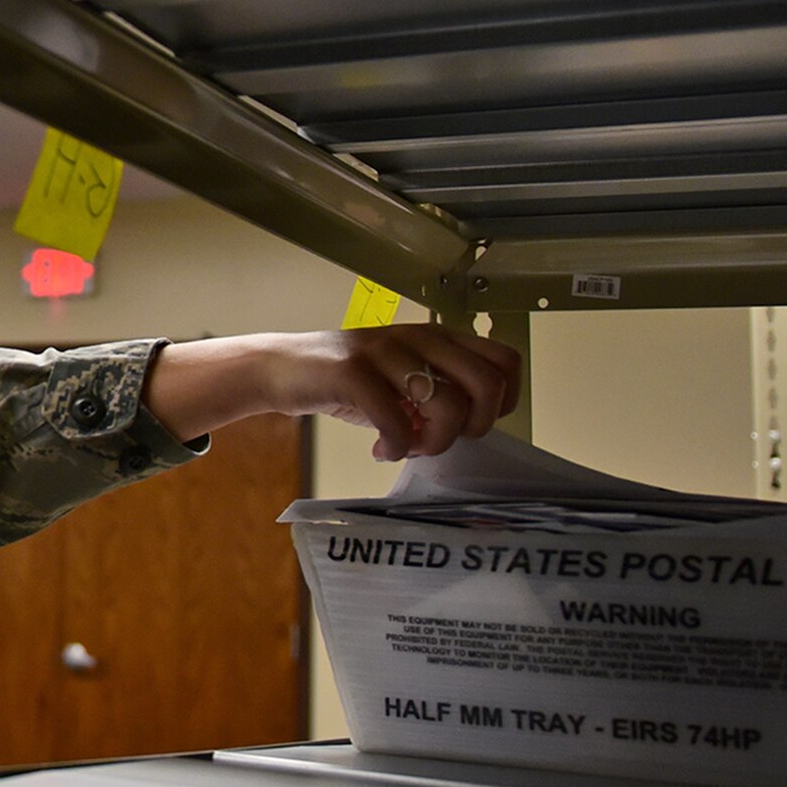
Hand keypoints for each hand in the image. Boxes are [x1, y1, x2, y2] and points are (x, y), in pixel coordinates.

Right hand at [147, 326, 520, 460]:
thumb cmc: (348, 380)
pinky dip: (396, 447)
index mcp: (438, 336)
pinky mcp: (352, 372)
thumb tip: (469, 428)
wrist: (281, 367)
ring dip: (434, 442)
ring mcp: (385, 352)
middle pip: (487, 385)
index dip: (501, 402)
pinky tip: (381, 449)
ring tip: (408, 446)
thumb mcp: (401, 378)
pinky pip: (396, 421)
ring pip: (447, 405)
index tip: (470, 424)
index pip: (505, 361)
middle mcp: (419, 337)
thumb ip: (438, 392)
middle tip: (441, 439)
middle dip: (474, 427)